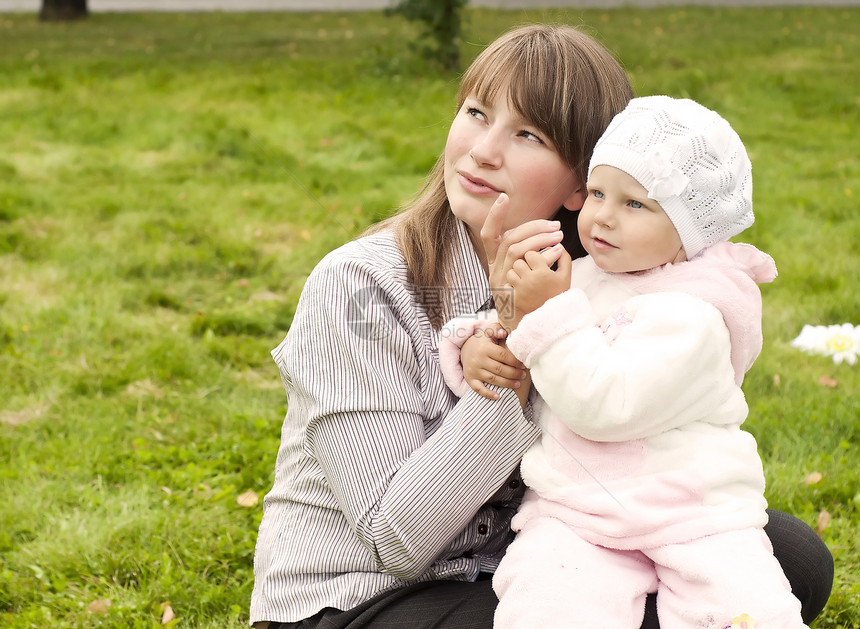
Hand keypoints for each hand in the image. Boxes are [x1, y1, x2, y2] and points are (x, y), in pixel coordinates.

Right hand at [461, 323, 527, 399]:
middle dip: (514, 374)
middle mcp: (477, 359)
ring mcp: (473, 370)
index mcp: (484, 347)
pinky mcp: (469, 379)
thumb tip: (505, 334)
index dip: (515, 361)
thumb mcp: (489, 331)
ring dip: (507, 384)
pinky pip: (478, 389)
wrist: (465, 349)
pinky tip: (498, 396)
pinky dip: (488, 394)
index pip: (503, 356)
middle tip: (523, 375)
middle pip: (499, 369)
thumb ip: (497, 329)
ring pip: (493, 380)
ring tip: (517, 384)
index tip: (524, 365)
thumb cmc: (484, 340)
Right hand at [480, 194, 563, 325]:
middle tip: (555, 225)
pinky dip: (544, 255)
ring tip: (559, 236)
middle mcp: (495, 271)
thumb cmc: (527, 300)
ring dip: (540, 239)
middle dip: (532, 228)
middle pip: (509, 240)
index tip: (503, 198)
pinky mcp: (514, 291)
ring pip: (517, 250)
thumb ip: (523, 256)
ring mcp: (503, 282)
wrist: (522, 330)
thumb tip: (536, 234)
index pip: (488, 235)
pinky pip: (527, 266)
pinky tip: (559, 252)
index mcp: (494, 264)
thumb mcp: (519, 275)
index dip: (494, 216)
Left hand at [501, 248, 571, 329]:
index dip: (533, 255)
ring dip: (517, 272)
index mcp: (543, 273)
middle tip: (529, 268)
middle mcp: (530, 280)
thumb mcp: (565, 278)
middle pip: (519, 260)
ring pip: (511, 271)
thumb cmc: (559, 296)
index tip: (537, 261)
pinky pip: (507, 283)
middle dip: (523, 262)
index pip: (531, 254)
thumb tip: (558, 245)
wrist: (552, 320)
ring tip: (524, 277)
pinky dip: (512, 283)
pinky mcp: (514, 299)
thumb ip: (564, 259)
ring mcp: (520, 290)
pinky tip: (519, 286)